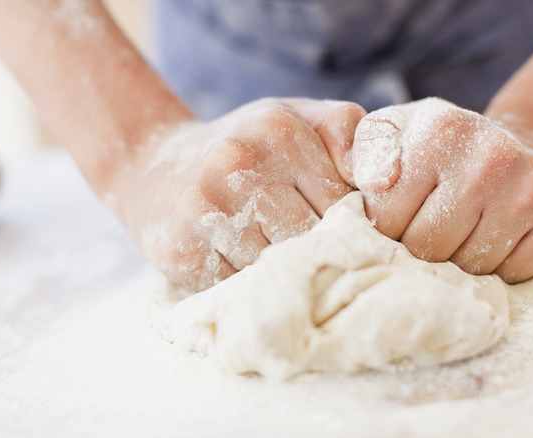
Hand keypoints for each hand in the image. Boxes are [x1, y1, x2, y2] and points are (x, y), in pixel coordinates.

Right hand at [110, 98, 364, 290]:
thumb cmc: (244, 146)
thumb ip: (347, 131)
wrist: (151, 165)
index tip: (346, 237)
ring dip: (285, 274)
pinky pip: (239, 288)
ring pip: (277, 269)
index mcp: (279, 132)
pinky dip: (250, 287)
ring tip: (281, 263)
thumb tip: (381, 180)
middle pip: (310, 239)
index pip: (342, 204)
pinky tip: (244, 268)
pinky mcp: (179, 251)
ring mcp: (204, 210)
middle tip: (318, 259)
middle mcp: (238, 165)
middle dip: (318, 254)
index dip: (350, 228)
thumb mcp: (295, 118)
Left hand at [349, 97, 532, 282]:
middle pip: (429, 248)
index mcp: (441, 131)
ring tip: (462, 236)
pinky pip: (514, 275)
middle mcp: (492, 155)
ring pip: (471, 268)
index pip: (388, 220)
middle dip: (419, 252)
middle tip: (428, 236)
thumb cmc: (442, 151)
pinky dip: (500, 271)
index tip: (396, 222)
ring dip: (459, 264)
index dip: (385, 232)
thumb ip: (367, 151)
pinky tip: (497, 241)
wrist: (521, 147)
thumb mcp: (395, 133)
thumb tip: (368, 180)